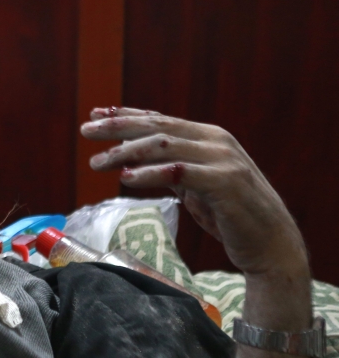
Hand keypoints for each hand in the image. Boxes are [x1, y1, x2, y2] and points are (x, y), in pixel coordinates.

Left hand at [80, 107, 306, 277]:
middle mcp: (215, 141)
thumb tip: (133, 160)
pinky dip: (150, 173)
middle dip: (118, 127)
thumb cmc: (231, 215)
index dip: (127, 114)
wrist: (271, 243)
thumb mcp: (195, 186)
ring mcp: (222, 159)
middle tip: (85, 130)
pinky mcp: (225, 182)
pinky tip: (126, 177)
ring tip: (97, 162)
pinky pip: (179, 173)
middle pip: (158, 127)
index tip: (97, 113)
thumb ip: (171, 169)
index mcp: (208, 136)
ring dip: (126, 152)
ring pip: (164, 145)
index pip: (160, 119)